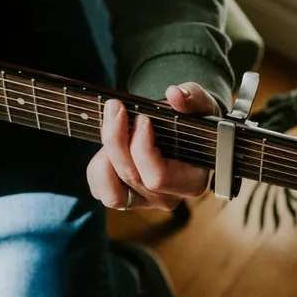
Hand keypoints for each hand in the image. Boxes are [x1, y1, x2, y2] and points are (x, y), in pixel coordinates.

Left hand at [87, 82, 221, 210]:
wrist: (180, 131)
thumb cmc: (192, 121)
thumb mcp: (199, 105)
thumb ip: (192, 98)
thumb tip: (175, 95)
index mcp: (191, 181)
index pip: (158, 176)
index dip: (143, 147)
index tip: (143, 118)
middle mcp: (168, 198)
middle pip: (132, 177)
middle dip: (117, 140)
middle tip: (116, 109)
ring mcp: (145, 201)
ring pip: (112, 193)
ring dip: (104, 158)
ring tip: (111, 129)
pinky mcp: (124, 198)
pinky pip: (99, 190)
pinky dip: (96, 168)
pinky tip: (107, 146)